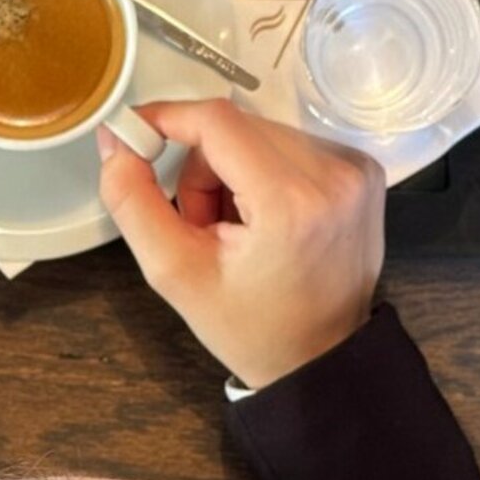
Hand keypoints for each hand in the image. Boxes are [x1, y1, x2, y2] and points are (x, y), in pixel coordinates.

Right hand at [98, 100, 384, 388]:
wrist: (322, 360)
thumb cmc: (253, 327)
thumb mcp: (175, 273)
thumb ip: (133, 201)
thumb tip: (115, 140)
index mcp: (291, 203)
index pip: (217, 122)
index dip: (168, 119)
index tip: (135, 136)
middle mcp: (334, 175)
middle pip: (238, 127)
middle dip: (203, 167)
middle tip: (202, 224)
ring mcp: (355, 171)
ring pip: (262, 133)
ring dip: (234, 169)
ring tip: (238, 229)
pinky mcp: (364, 171)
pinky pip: (292, 144)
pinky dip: (266, 172)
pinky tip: (268, 219)